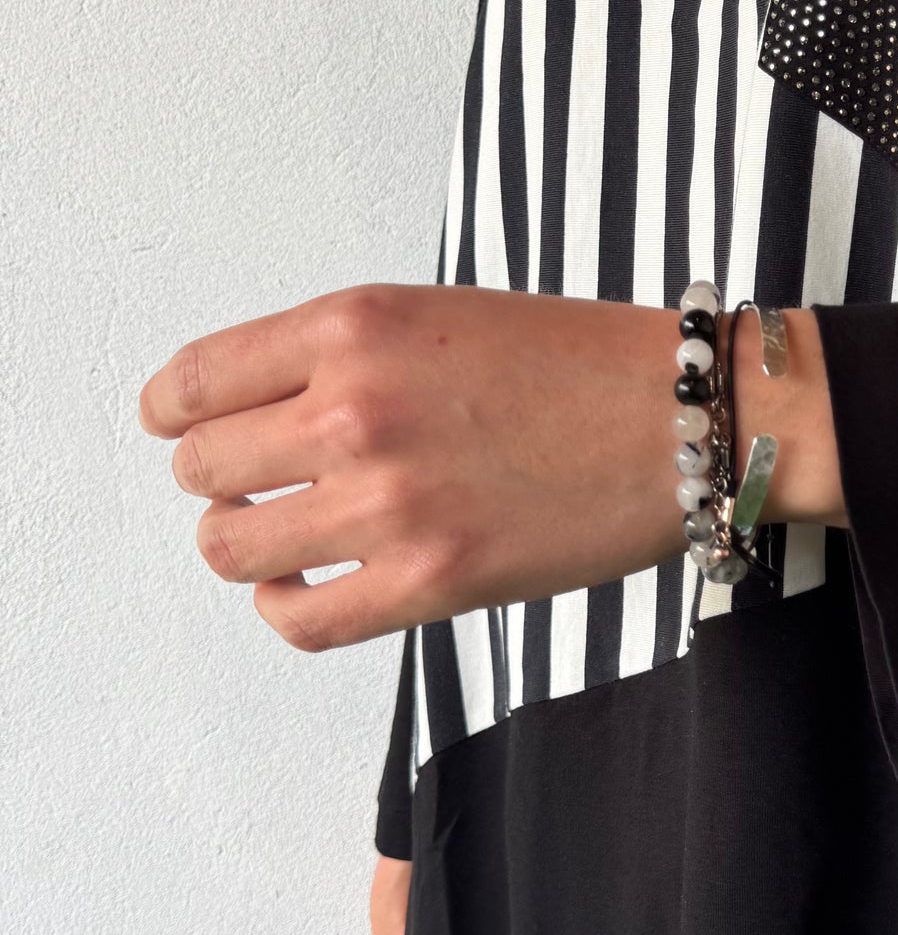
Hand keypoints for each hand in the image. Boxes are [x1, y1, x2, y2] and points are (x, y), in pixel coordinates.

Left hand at [139, 284, 842, 651]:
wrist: (686, 419)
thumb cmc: (579, 362)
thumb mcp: (437, 315)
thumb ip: (338, 355)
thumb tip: (244, 413)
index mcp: (352, 326)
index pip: (193, 384)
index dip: (173, 415)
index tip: (182, 429)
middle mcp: (354, 411)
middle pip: (202, 470)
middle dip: (219, 479)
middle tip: (259, 483)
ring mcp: (388, 503)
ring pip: (232, 548)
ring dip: (246, 544)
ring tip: (287, 536)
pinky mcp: (430, 581)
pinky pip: (298, 619)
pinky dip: (286, 606)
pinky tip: (310, 586)